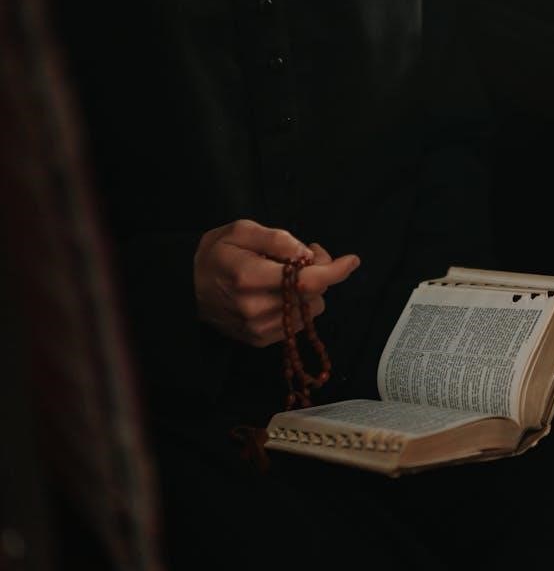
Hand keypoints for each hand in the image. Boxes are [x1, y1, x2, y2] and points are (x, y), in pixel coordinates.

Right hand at [194, 219, 359, 346]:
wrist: (184, 286)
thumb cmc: (215, 253)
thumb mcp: (242, 230)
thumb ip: (278, 239)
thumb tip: (308, 254)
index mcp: (250, 276)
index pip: (307, 280)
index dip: (334, 270)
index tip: (352, 260)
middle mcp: (255, 307)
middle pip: (314, 295)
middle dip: (321, 273)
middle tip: (307, 256)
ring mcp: (257, 327)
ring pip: (310, 311)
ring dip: (310, 291)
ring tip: (290, 275)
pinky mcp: (258, 339)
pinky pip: (297, 324)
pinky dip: (299, 307)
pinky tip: (282, 293)